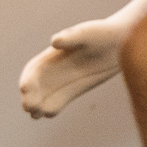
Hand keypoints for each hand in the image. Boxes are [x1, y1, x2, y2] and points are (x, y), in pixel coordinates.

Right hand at [20, 0, 146, 118]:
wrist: (121, 43)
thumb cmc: (104, 34)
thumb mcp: (88, 33)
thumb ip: (71, 37)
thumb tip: (54, 42)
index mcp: (51, 57)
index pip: (32, 71)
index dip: (27, 80)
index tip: (25, 88)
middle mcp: (53, 71)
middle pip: (34, 88)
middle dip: (29, 98)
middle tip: (29, 106)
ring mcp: (61, 83)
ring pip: (42, 98)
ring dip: (36, 107)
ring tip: (36, 113)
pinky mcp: (72, 92)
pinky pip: (56, 104)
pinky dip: (50, 109)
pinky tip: (48, 113)